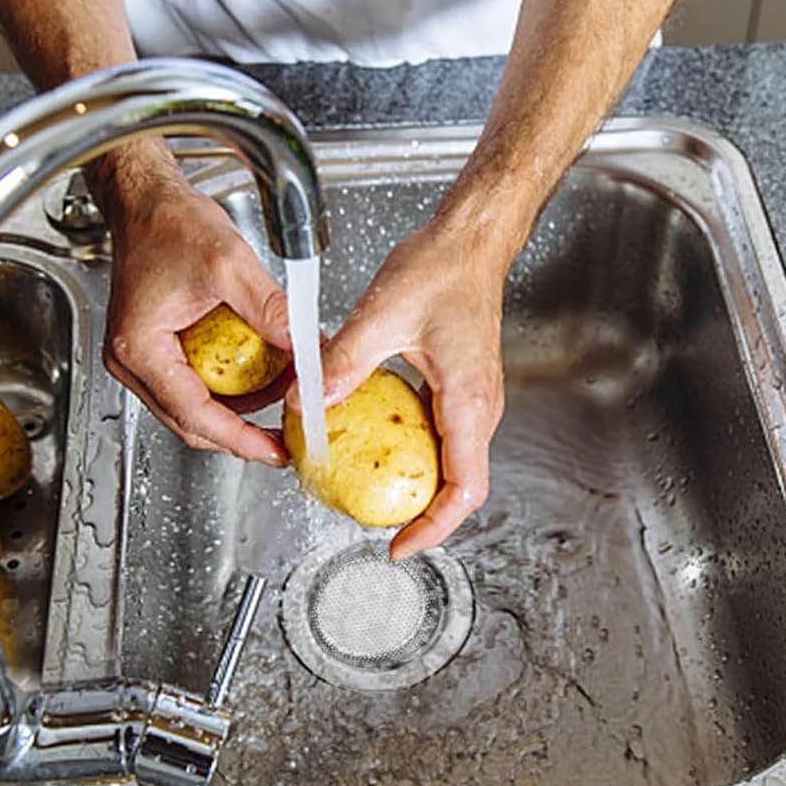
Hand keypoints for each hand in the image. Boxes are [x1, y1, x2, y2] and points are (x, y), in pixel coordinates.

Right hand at [94, 141, 290, 465]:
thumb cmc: (168, 224)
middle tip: (283, 437)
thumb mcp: (229, 266)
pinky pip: (193, 385)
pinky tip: (260, 377)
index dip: (239, 439)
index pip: (194, 415)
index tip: (273, 450)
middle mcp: (132, 360)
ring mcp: (141, 357)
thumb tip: (306, 349)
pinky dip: (228, 388)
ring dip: (238, 410)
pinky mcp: (155, 348)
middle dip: (241, 433)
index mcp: (140, 348)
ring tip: (281, 396)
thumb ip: (269, 311)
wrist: (147, 201)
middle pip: (190, 422)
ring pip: (192, 407)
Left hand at [292, 219, 507, 558]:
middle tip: (376, 528)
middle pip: (459, 486)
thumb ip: (343, 362)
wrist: (471, 240)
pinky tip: (376, 444)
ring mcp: (472, 399)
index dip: (433, 528)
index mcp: (467, 400)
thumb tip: (307, 402)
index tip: (399, 546)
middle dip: (420, 516)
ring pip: (451, 464)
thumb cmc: (445, 267)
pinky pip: (440, 437)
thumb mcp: (383, 315)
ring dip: (417, 487)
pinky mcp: (459, 387)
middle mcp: (477, 407)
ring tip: (372, 493)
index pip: (462, 489)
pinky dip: (412, 454)